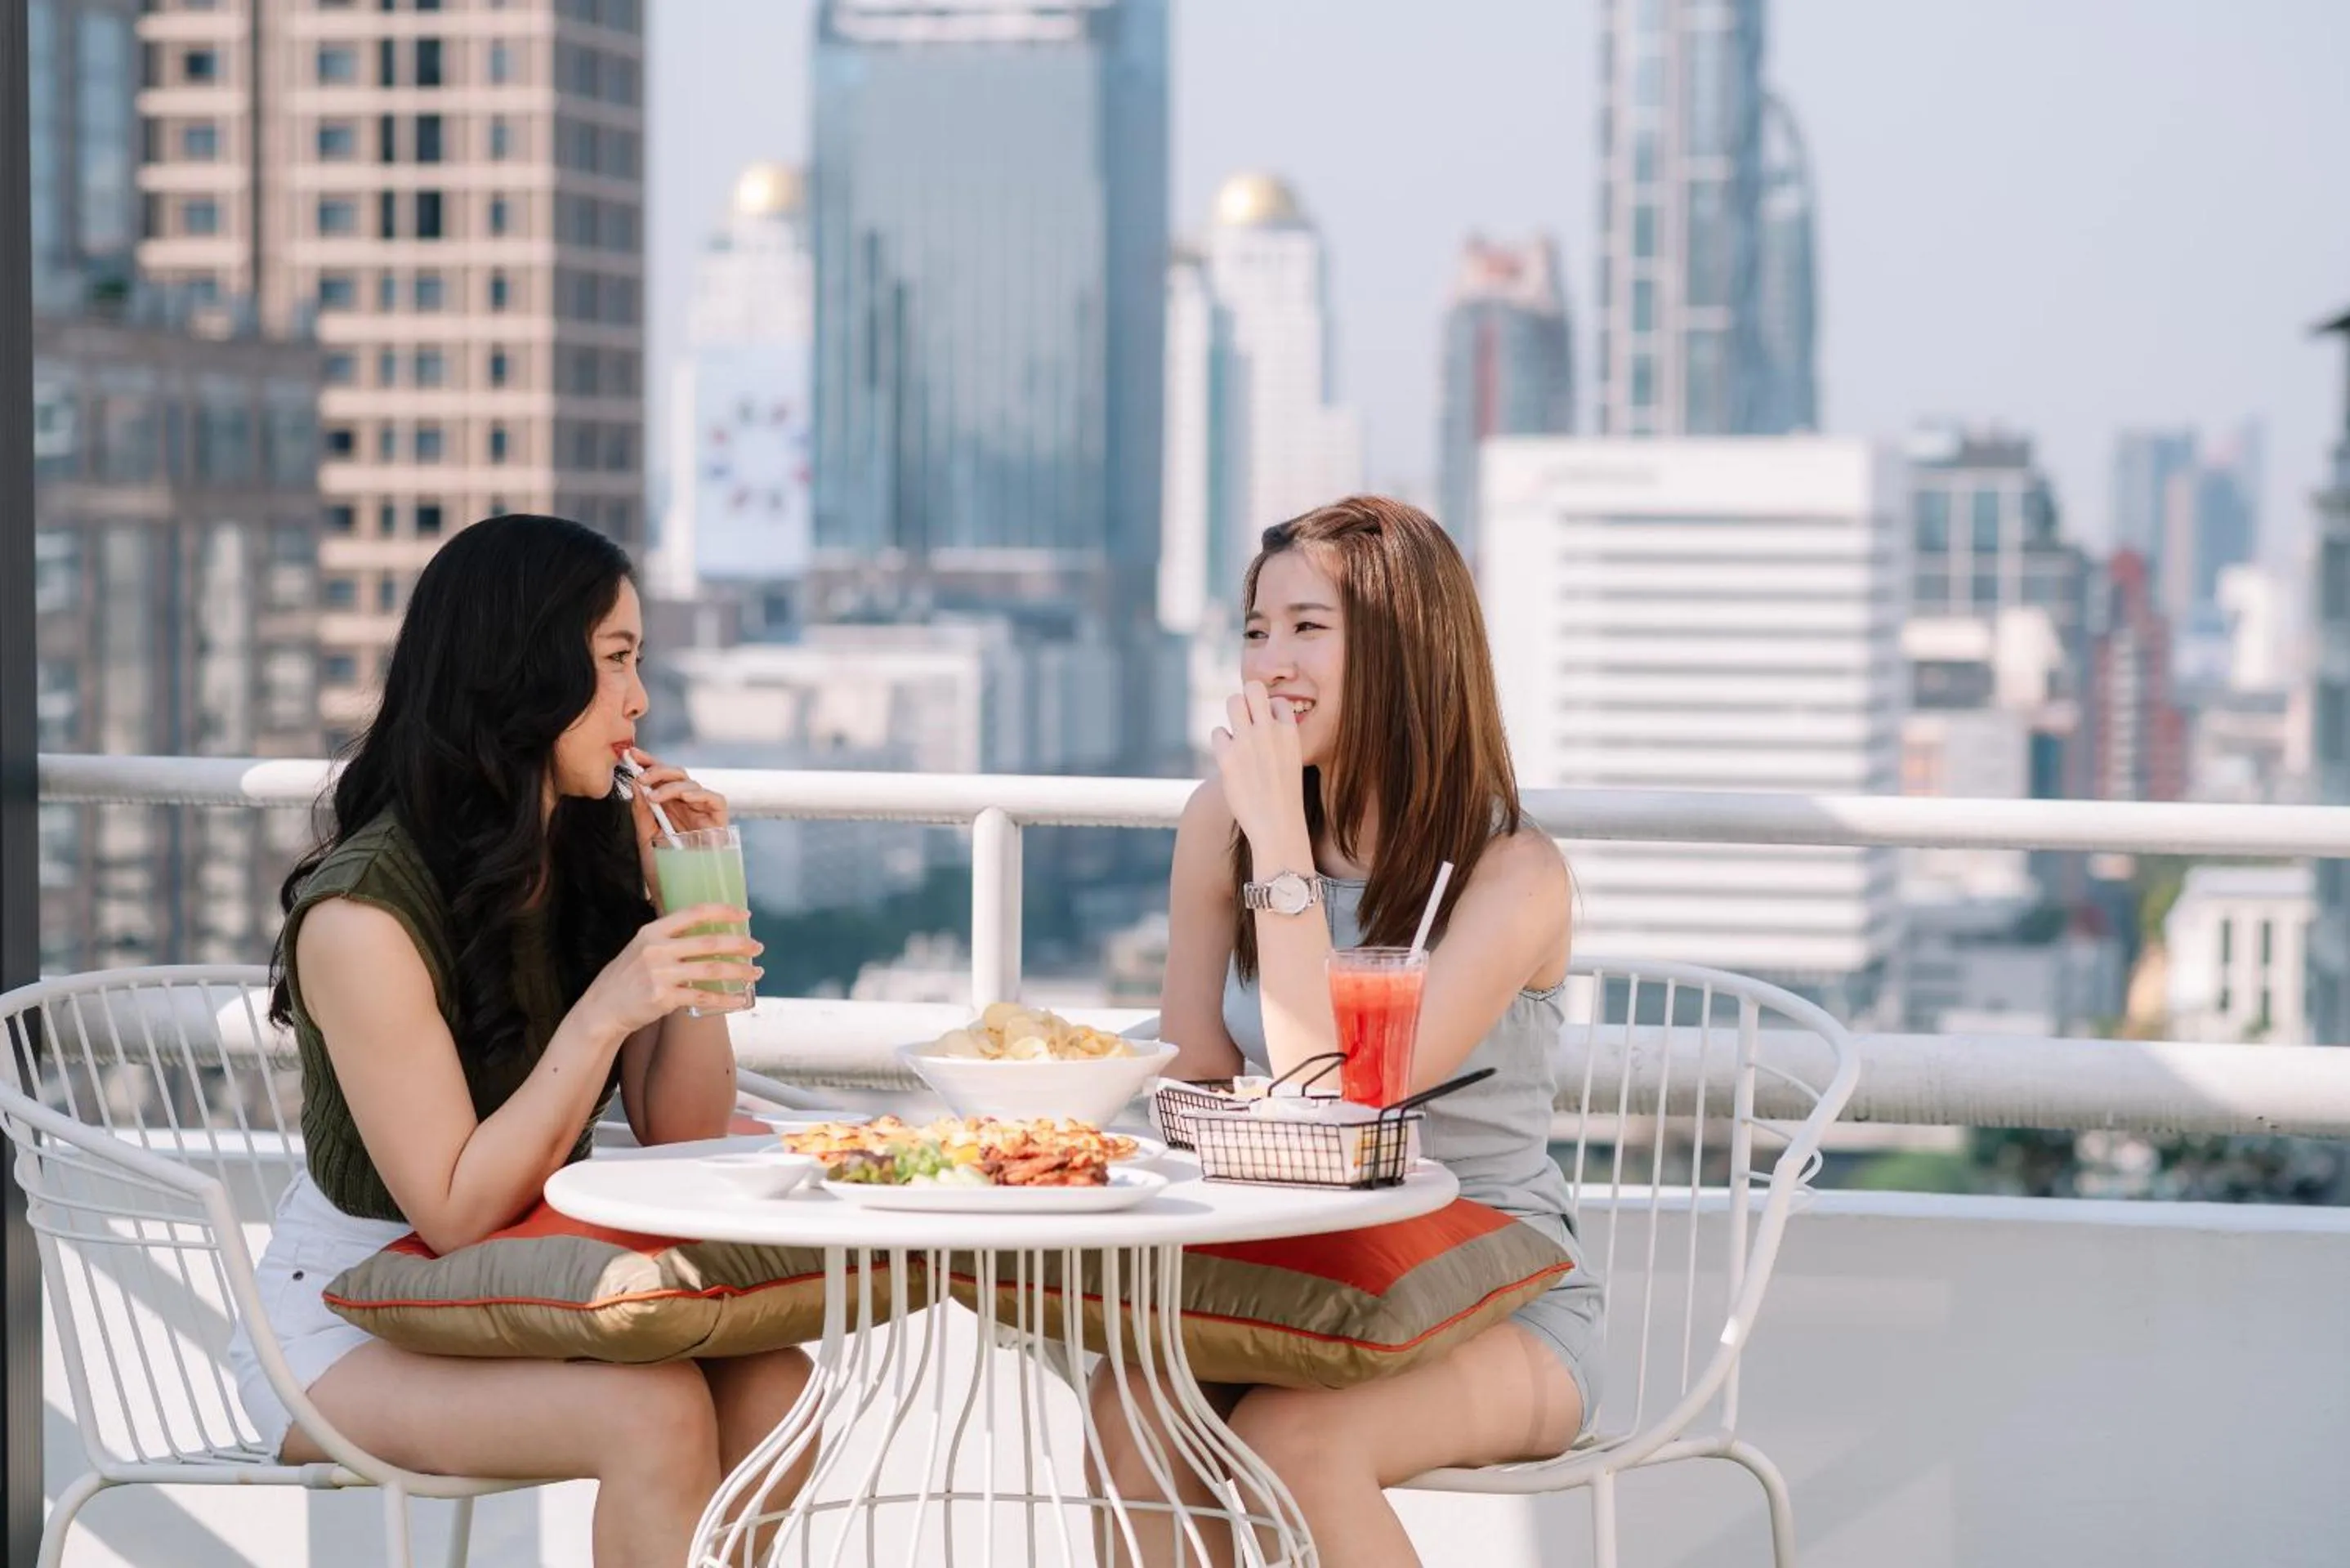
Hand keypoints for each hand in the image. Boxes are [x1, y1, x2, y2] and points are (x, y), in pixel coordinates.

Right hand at [579, 905, 762, 1038]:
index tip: (744, 914)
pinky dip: (725, 999)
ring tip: (756, 972)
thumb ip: (668, 939)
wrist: (603, 1009)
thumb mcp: (640, 948)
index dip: (722, 911)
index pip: (694, 913)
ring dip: (739, 971)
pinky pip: (703, 996)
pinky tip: (739, 1000)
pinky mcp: (664, 998)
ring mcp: (660, 974)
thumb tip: (703, 933)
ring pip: (711, 969)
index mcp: (652, 932)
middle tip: (758, 947)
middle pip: (709, 942)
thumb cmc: (626, 977)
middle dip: (739, 944)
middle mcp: (656, 949)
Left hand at [624, 748, 729, 904]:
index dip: (649, 763)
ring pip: (693, 784)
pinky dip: (700, 794)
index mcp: (668, 809)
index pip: (660, 779)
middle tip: (642, 776)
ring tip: (655, 797)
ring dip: (672, 784)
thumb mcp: (645, 839)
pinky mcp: (719, 825)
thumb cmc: (661, 874)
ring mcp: (703, 815)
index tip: (632, 754)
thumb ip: (642, 812)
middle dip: (658, 770)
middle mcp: (686, 809)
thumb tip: (638, 784)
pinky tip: (684, 797)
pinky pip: (716, 800)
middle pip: (677, 776)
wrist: (676, 899)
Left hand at [1209, 682, 1308, 855]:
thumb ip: (1278, 739)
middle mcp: (1269, 731)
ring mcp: (1247, 741)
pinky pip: (1218, 731)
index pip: (1278, 701)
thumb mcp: (1292, 761)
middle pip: (1253, 687)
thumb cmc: (1285, 796)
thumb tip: (1258, 720)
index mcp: (1290, 732)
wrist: (1277, 825)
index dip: (1269, 712)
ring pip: (1233, 701)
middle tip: (1246, 719)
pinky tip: (1230, 759)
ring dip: (1232, 714)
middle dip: (1248, 699)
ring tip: (1236, 734)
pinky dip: (1221, 742)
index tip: (1266, 729)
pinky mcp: (1227, 756)